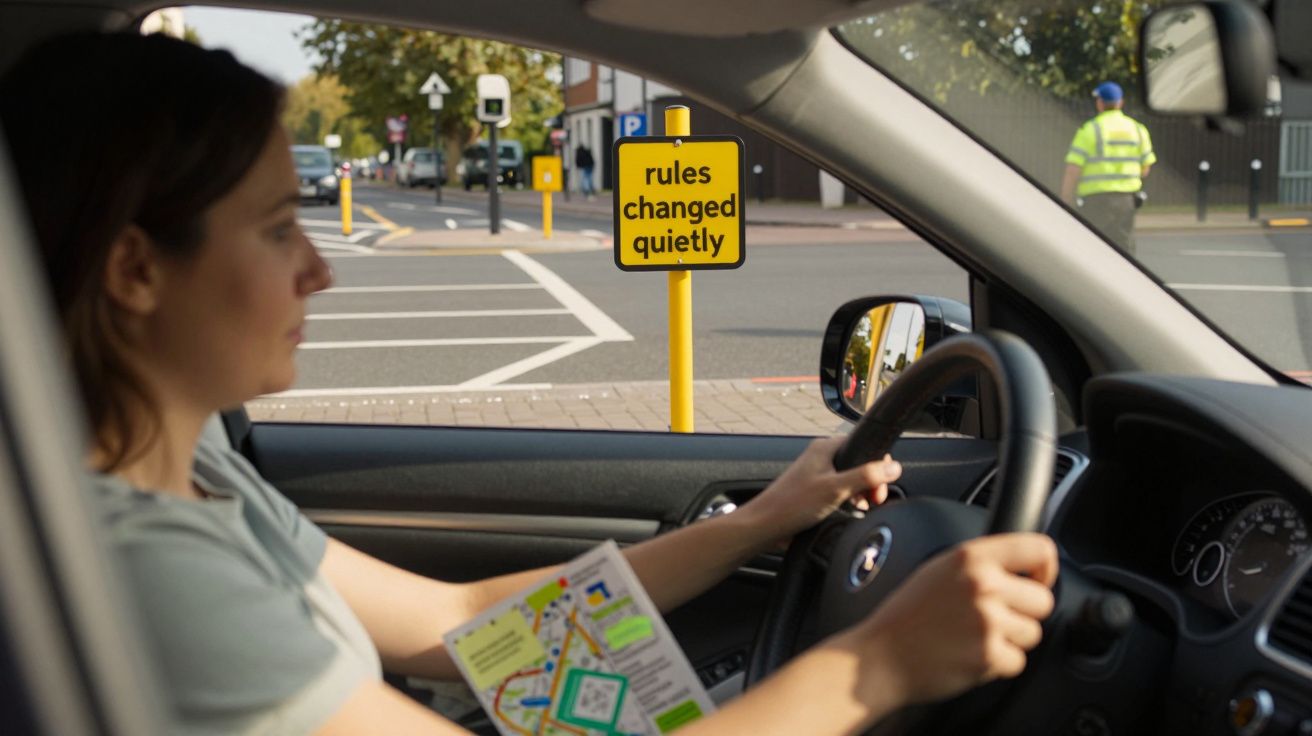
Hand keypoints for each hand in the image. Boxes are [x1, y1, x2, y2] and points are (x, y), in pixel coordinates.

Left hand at [741, 437, 901, 544]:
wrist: (766, 525)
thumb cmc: (793, 504)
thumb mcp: (836, 489)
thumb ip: (866, 476)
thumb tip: (894, 467)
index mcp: (825, 448)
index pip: (863, 445)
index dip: (878, 463)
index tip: (883, 483)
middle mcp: (821, 458)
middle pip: (860, 463)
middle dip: (872, 481)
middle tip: (875, 499)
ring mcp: (817, 475)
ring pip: (851, 479)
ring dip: (861, 492)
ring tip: (863, 506)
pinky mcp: (815, 491)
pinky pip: (840, 491)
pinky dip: (849, 500)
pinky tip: (851, 511)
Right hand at [850, 533, 1058, 708]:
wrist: (879, 656)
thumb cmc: (906, 615)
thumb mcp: (938, 569)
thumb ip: (980, 563)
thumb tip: (1023, 568)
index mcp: (971, 557)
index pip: (1039, 548)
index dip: (1046, 567)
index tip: (1037, 580)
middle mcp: (982, 585)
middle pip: (1043, 600)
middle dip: (1024, 613)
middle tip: (994, 619)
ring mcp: (987, 621)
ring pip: (1033, 633)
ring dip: (1011, 641)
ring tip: (976, 637)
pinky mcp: (988, 656)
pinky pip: (1018, 661)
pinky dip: (998, 664)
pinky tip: (970, 655)